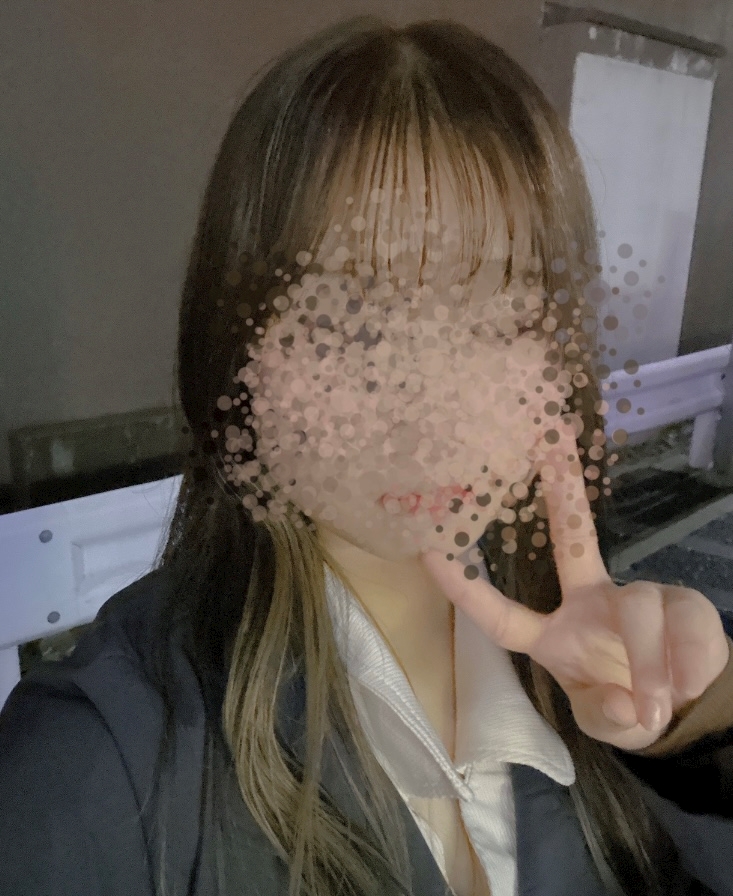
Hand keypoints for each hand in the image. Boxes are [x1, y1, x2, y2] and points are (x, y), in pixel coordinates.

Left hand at [419, 421, 730, 750]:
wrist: (685, 711)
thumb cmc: (626, 707)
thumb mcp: (606, 722)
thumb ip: (608, 717)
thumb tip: (625, 703)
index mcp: (553, 634)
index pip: (500, 613)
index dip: (465, 588)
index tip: (429, 549)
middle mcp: (590, 602)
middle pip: (573, 540)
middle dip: (563, 491)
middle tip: (551, 440)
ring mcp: (638, 598)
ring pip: (640, 605)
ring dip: (648, 660)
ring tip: (655, 705)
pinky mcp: (684, 603)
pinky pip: (686, 621)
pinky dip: (690, 660)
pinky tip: (690, 685)